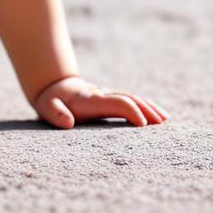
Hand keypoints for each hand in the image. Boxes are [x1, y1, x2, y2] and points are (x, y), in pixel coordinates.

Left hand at [32, 76, 168, 129]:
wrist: (55, 87)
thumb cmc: (51, 102)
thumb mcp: (47, 108)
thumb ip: (56, 114)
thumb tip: (68, 122)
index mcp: (93, 100)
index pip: (118, 103)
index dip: (132, 112)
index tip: (143, 125)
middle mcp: (104, 95)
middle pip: (130, 99)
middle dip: (147, 110)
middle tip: (162, 123)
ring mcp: (109, 95)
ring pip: (133, 98)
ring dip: (149, 107)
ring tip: (165, 119)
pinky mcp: (111, 99)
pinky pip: (131, 101)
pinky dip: (145, 106)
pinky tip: (156, 115)